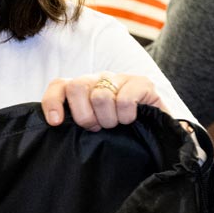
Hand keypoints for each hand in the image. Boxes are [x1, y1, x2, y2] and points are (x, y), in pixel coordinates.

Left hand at [41, 72, 168, 130]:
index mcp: (85, 89)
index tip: (56, 122)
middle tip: (96, 128)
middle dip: (84, 115)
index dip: (53, 102)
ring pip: (100, 96)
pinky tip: (131, 120)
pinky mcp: (142, 83)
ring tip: (116, 125)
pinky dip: (126, 116)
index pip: (60, 85)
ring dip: (108, 119)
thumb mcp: (94, 128)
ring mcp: (121, 78)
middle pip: (77, 87)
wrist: (160, 134)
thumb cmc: (122, 133)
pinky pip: (124, 100)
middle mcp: (100, 79)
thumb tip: (53, 124)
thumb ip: (75, 122)